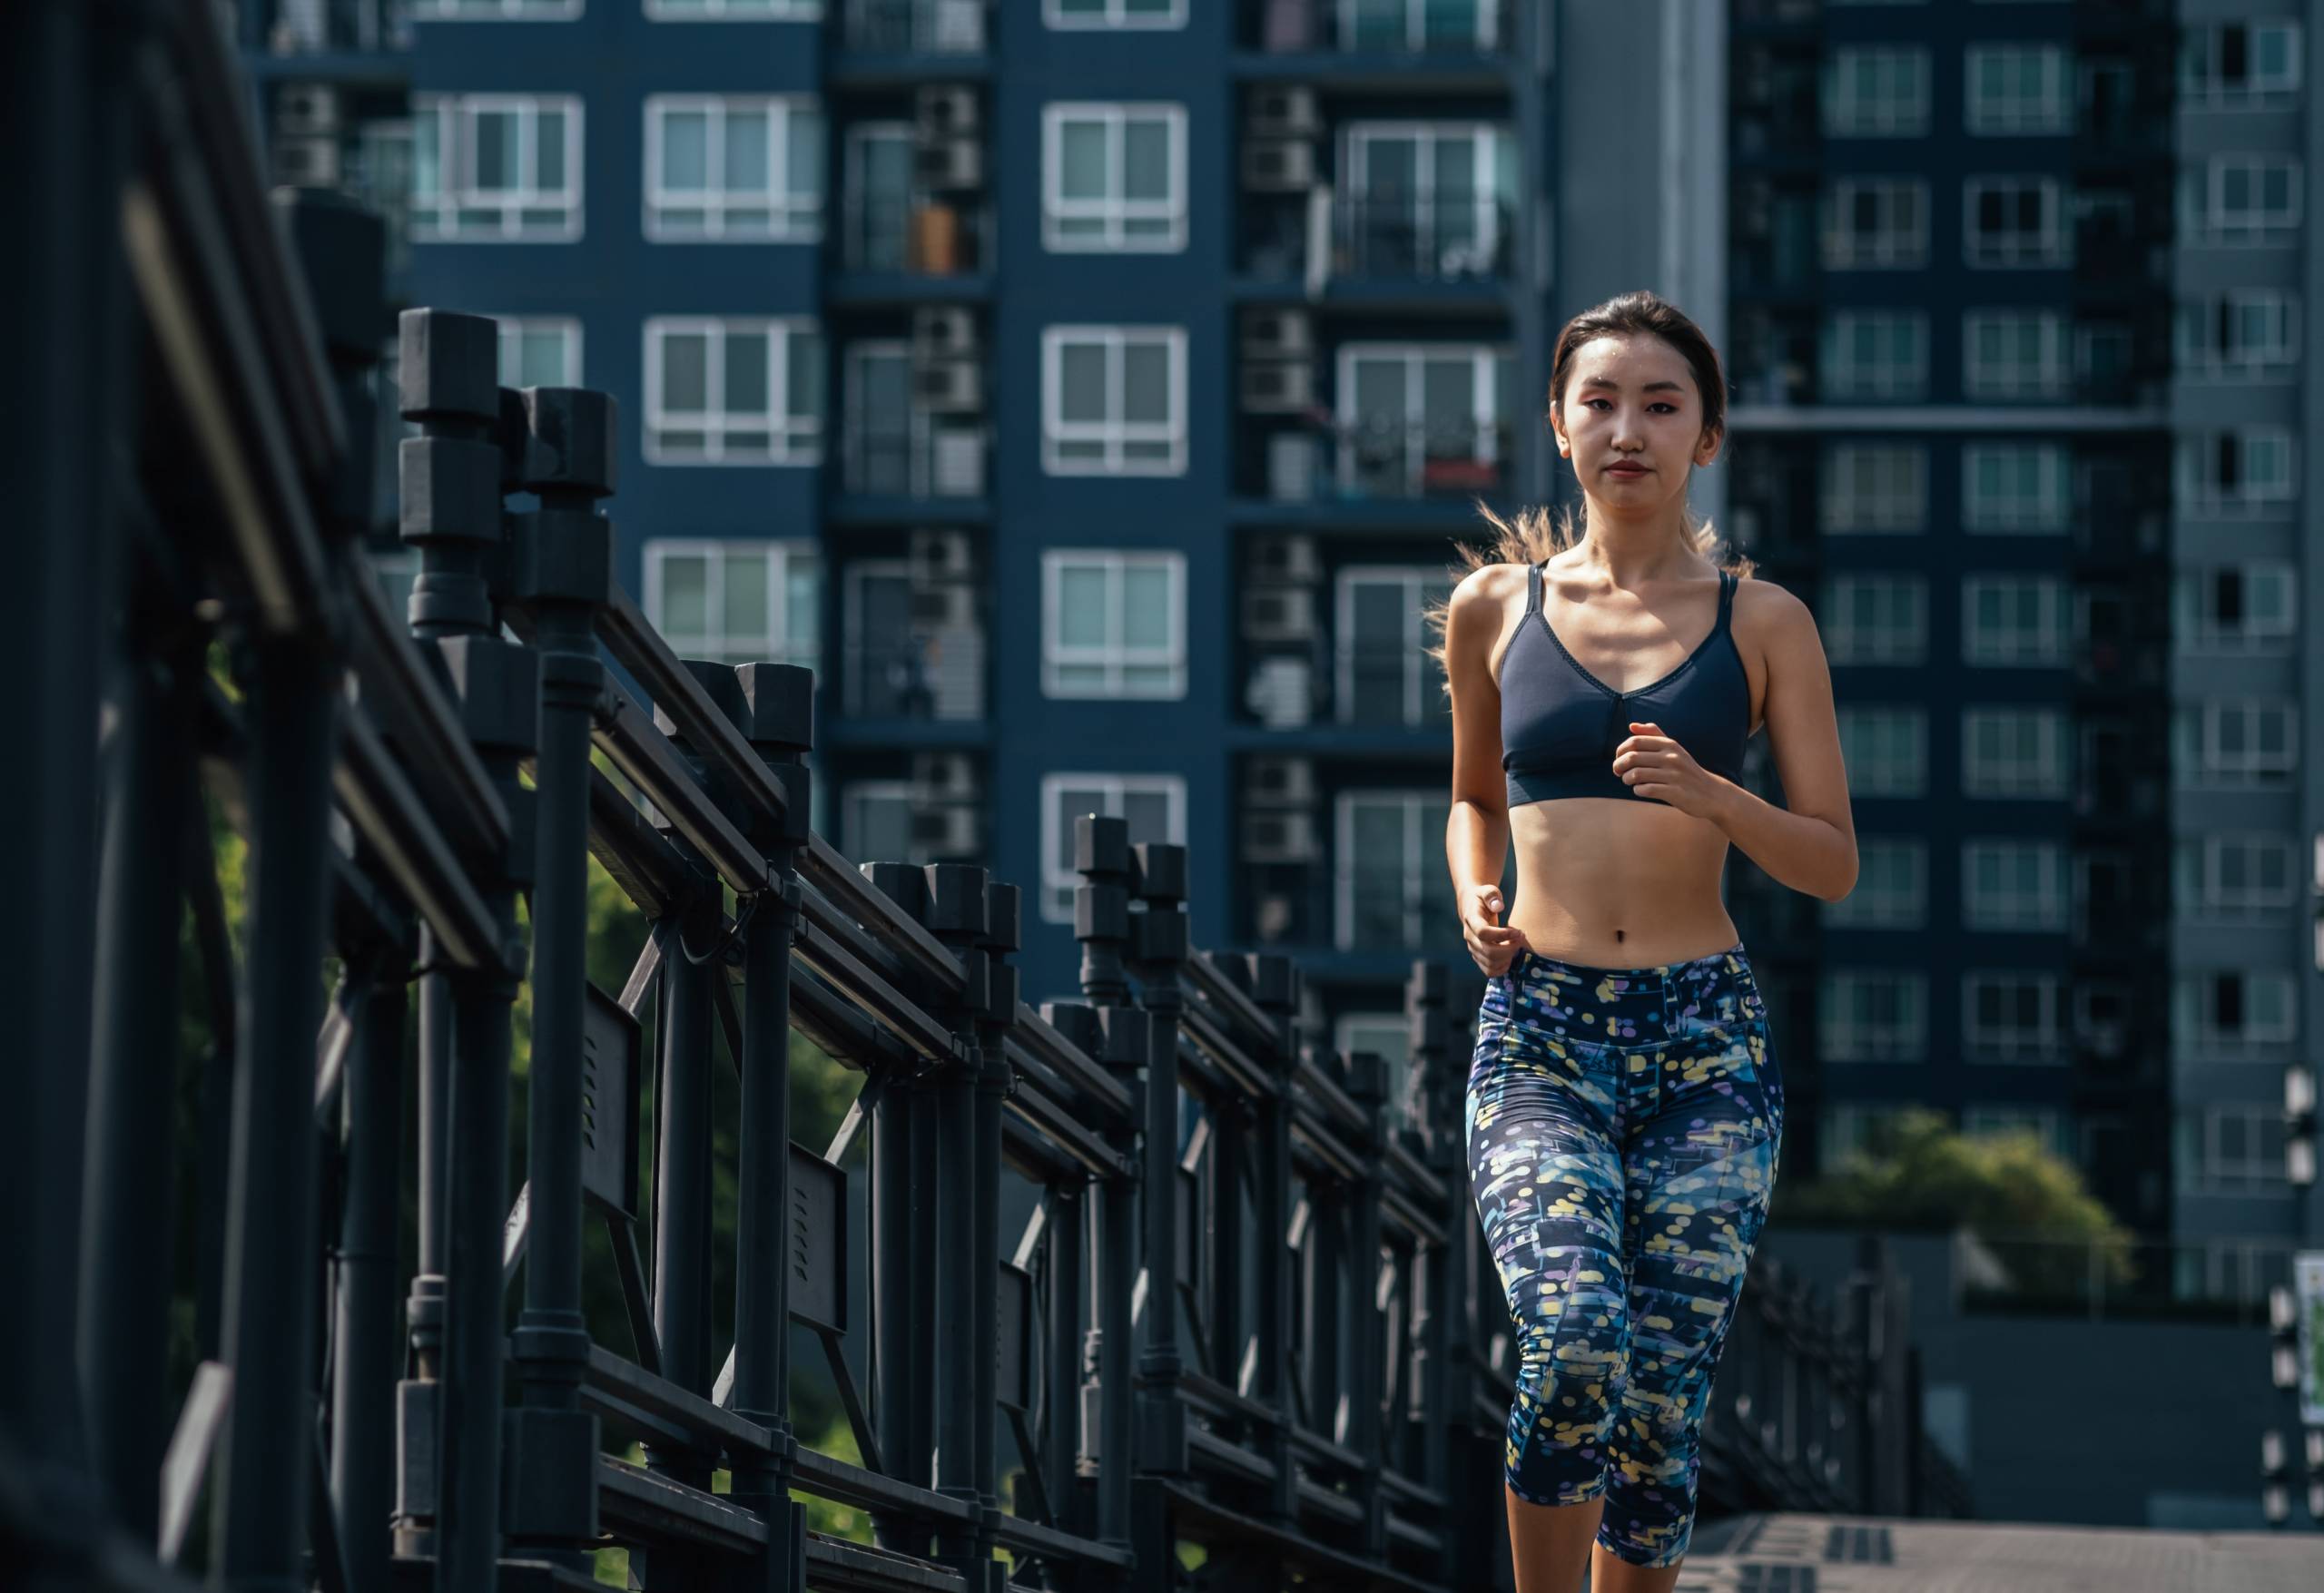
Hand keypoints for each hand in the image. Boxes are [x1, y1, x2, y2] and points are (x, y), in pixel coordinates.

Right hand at [1461, 884, 1531, 976]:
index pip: (1483, 933)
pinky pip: (1489, 970)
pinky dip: (1502, 968)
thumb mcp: (1487, 890)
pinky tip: (1510, 956)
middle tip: (1521, 939)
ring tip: (1515, 946)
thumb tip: (1498, 906)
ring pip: (1490, 964)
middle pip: (1488, 952)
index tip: (1519, 932)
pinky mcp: (1478, 956)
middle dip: (1510, 949)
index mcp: (1471, 919)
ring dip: (1507, 958)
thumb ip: (1492, 896)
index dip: (1503, 935)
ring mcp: (1473, 948)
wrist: (1471, 907)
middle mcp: (1469, 937)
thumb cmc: (1483, 898)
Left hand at [1613, 721, 1730, 819]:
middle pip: (1632, 757)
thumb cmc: (1686, 770)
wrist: (1711, 793)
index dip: (1620, 751)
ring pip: (1636, 774)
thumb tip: (1631, 725)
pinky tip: (1641, 790)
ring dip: (1627, 779)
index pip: (1635, 741)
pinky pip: (1645, 789)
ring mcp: (1674, 775)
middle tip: (1618, 772)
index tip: (1619, 759)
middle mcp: (1672, 757)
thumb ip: (1653, 735)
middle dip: (1619, 765)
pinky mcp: (1675, 792)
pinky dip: (1638, 790)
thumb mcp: (1674, 749)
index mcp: (1670, 744)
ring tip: (1629, 781)